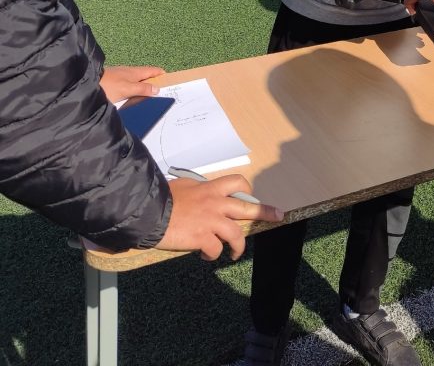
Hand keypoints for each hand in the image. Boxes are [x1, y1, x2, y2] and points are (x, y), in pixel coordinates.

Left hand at [100, 65, 164, 102]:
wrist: (89, 84)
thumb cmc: (109, 86)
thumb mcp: (128, 89)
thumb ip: (142, 89)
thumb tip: (157, 88)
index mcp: (135, 72)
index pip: (152, 70)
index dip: (161, 74)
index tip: (168, 80)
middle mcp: (129, 72)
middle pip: (145, 75)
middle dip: (153, 81)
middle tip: (159, 91)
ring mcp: (121, 76)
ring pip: (136, 80)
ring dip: (142, 85)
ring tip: (147, 95)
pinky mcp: (113, 81)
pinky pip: (128, 84)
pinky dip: (133, 88)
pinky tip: (131, 95)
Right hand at [158, 176, 283, 260]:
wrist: (148, 211)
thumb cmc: (162, 197)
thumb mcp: (183, 186)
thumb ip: (197, 191)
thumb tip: (198, 194)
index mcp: (210, 188)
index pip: (237, 183)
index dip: (247, 190)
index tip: (250, 197)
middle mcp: (216, 203)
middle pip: (248, 208)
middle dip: (265, 212)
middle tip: (278, 216)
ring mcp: (211, 221)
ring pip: (236, 234)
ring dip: (238, 246)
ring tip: (234, 253)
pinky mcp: (202, 238)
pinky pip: (215, 250)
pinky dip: (212, 255)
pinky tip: (205, 256)